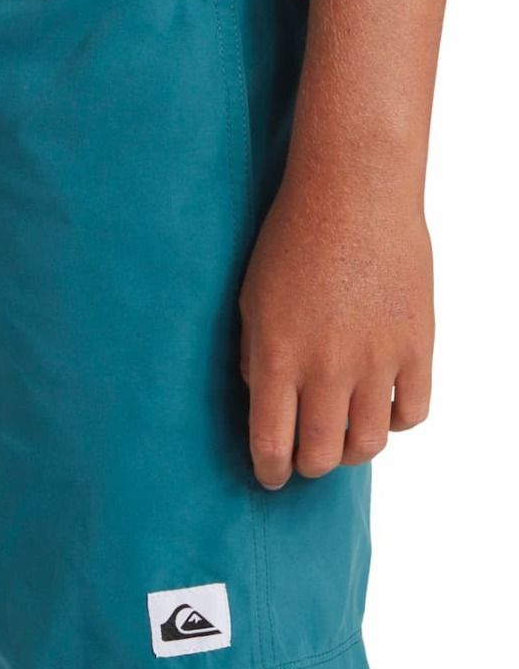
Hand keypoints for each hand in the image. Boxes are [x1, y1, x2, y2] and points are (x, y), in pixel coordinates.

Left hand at [238, 173, 433, 488]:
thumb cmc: (291, 238)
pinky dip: (396, 421)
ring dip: (351, 451)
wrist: (353, 192)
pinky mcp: (417, 345)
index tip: (269, 476)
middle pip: (320, 454)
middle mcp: (326, 368)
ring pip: (368, 444)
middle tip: (304, 459)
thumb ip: (254, 355)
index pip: (271, 444)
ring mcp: (376, 360)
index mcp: (277, 358)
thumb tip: (262, 396)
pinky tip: (382, 408)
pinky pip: (413, 413)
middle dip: (307, 467)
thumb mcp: (250, 299)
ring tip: (342, 439)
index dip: (269, 471)